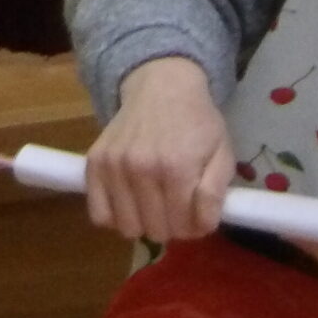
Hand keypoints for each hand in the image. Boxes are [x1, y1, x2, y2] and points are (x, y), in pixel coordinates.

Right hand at [84, 56, 234, 242]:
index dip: (195, 226)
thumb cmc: (196, 122)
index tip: (197, 213)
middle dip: (171, 225)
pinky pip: (99, 214)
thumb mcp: (222, 154)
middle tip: (176, 206)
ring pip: (128, 228)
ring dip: (144, 223)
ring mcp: (113, 165)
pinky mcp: (94, 162)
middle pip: (156, 231)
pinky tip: (129, 202)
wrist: (160, 87)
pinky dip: (115, 216)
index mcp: (176, 168)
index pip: (184, 227)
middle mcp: (140, 168)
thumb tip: (201, 226)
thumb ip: (215, 194)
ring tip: (153, 204)